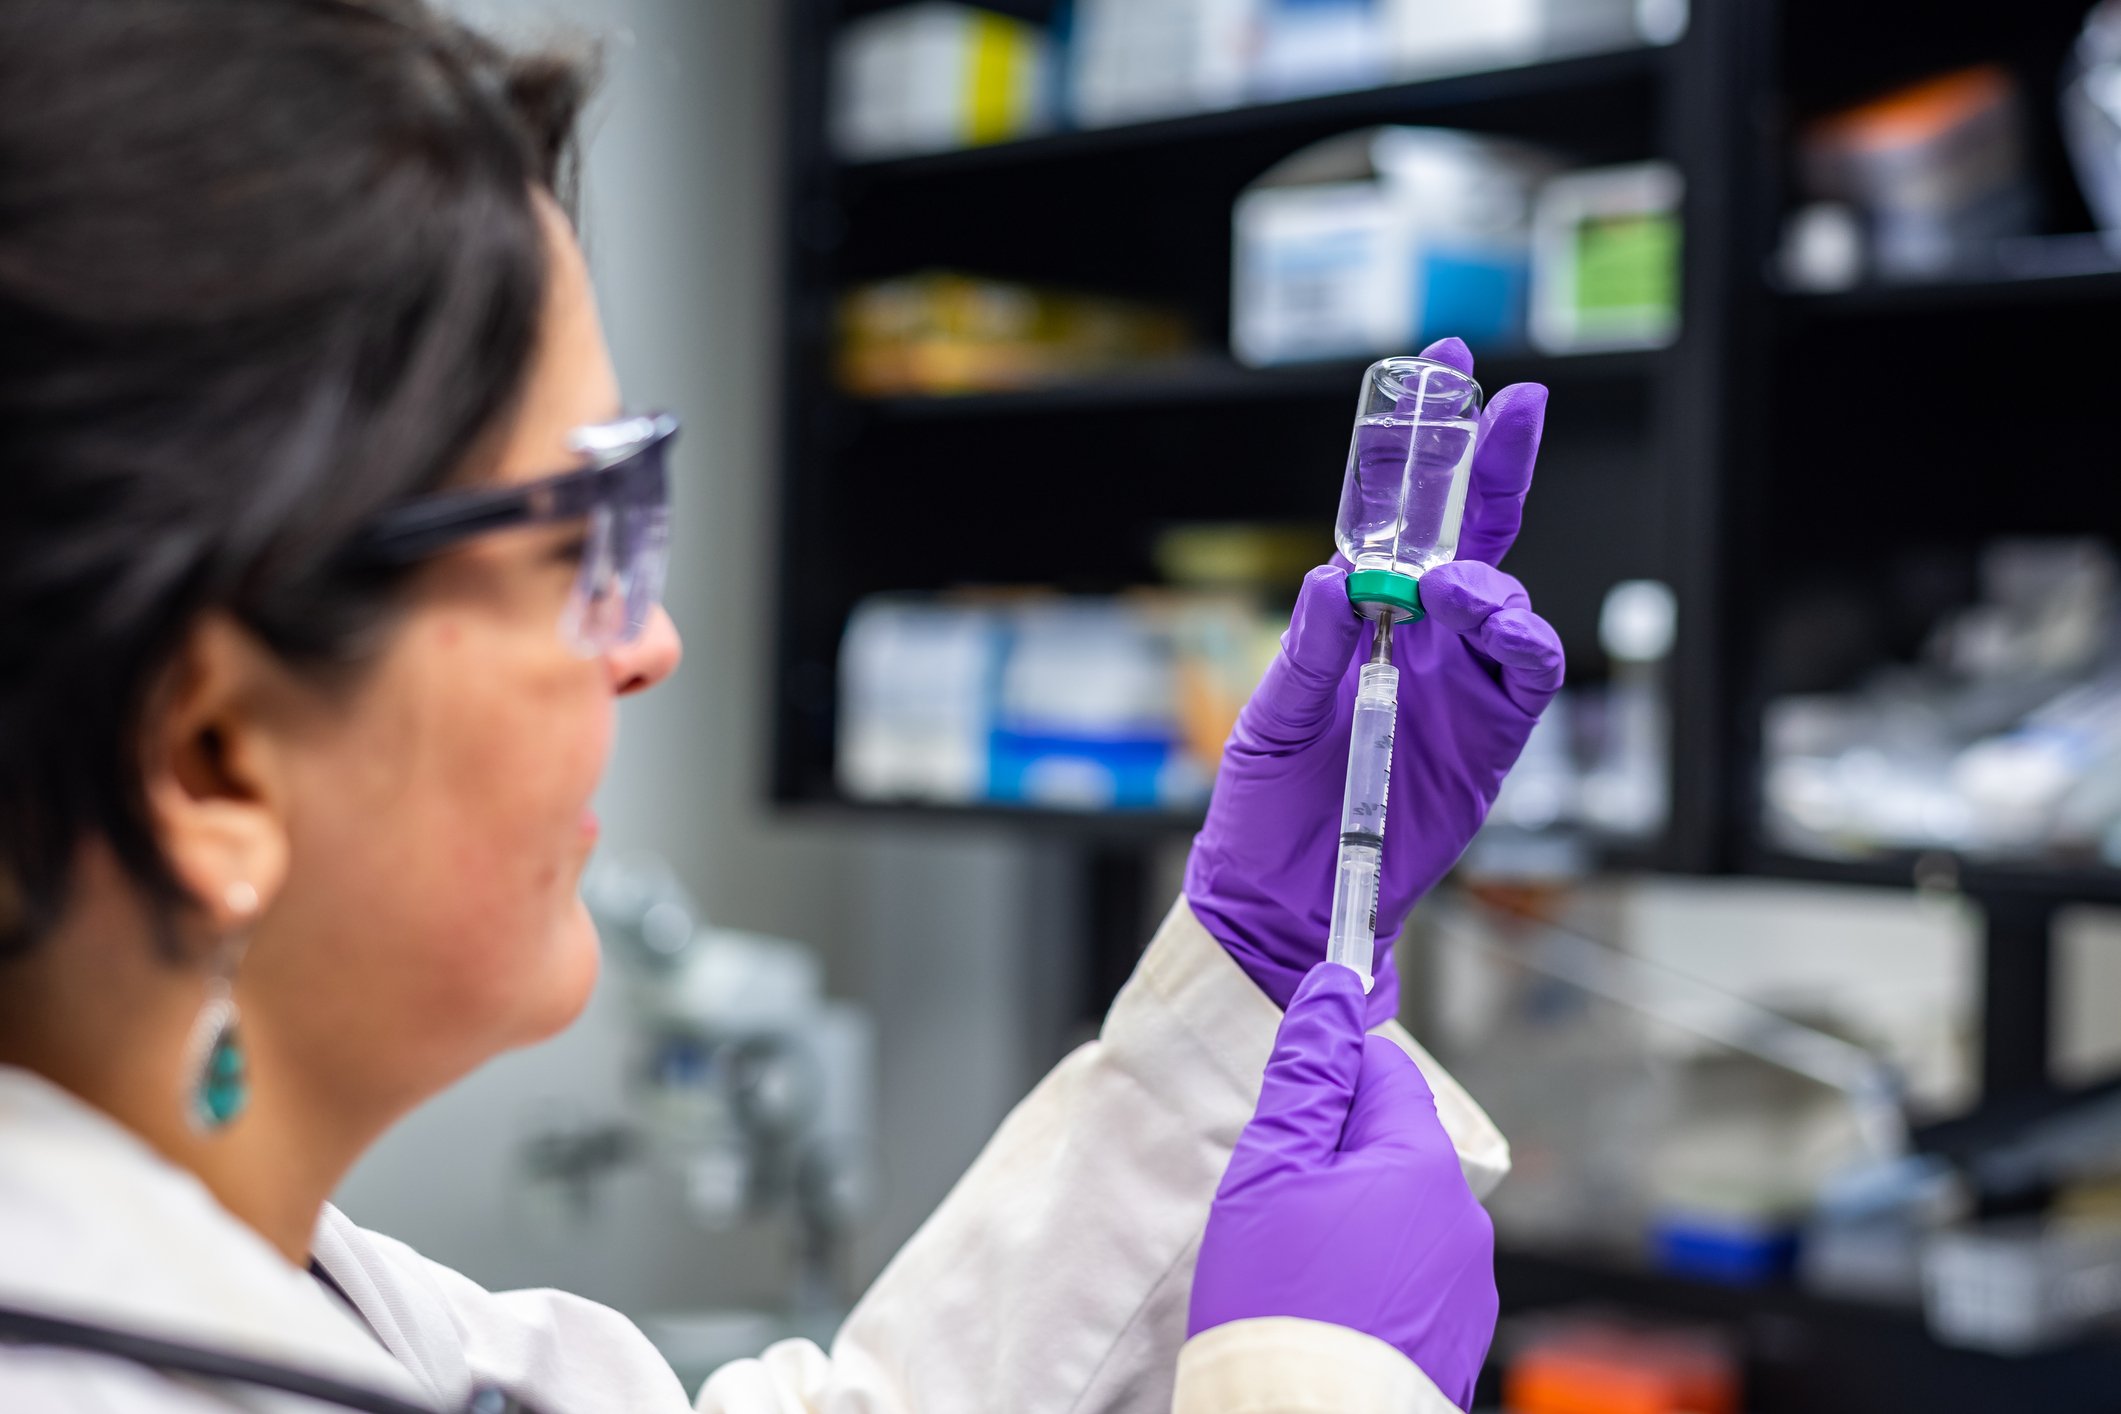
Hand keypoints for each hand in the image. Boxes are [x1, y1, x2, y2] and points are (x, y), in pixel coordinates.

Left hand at [1183, 338, 1564, 1024]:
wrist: (1284, 898)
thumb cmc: (1266, 805)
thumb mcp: (1272, 718)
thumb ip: (1310, 648)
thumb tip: (1337, 575)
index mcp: (1367, 623)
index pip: (1407, 525)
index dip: (1431, 453)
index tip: (1445, 373)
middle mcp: (1426, 644)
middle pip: (1480, 540)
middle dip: (1496, 467)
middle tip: (1508, 407)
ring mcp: (1464, 689)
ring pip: (1512, 606)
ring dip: (1494, 580)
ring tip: (1458, 588)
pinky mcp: (1492, 740)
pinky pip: (1530, 674)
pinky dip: (1518, 637)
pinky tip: (1482, 622)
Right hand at [1188, 963, 1497, 1408]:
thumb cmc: (1276, 1308)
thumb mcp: (1267, 1173)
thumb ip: (1304, 1074)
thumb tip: (1330, 989)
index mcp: (1420, 1163)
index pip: (1383, 1070)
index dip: (1328, 1077)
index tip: (1285, 1109)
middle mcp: (1461, 1220)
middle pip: (1391, 1146)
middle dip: (1333, 1159)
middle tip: (1273, 1206)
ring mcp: (1465, 1286)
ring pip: (1399, 1215)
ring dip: (1350, 1222)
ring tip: (1293, 1271)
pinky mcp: (1456, 1340)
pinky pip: (1409, 1280)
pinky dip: (1369, 1281)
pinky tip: (1322, 1309)